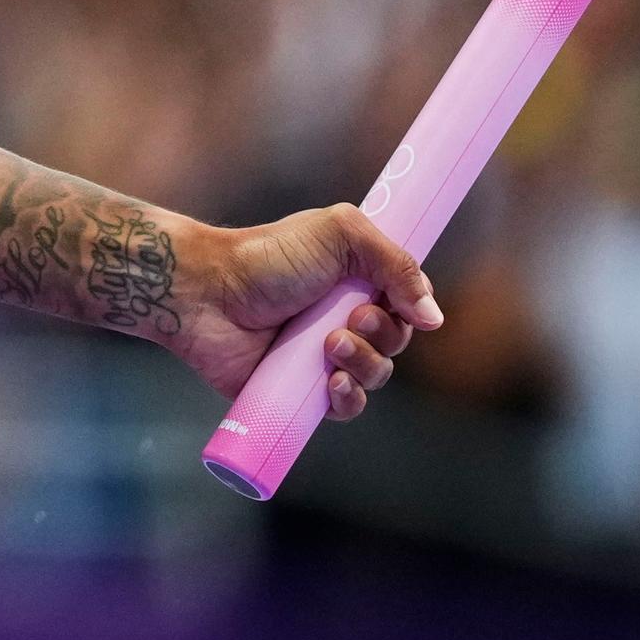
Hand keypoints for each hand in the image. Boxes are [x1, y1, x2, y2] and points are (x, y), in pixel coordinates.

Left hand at [164, 204, 442, 419]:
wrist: (206, 291)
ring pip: (377, 375)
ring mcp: (323, 354)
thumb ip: (396, 262)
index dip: (412, 307)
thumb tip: (434, 317)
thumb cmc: (267, 256)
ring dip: (364, 363)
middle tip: (350, 319)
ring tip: (328, 345)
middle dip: (383, 334)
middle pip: (397, 342)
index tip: (394, 300)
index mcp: (357, 280)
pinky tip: (333, 383)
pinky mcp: (301, 388)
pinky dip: (349, 398)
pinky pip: (347, 406)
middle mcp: (344, 317)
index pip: (410, 304)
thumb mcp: (340, 233)